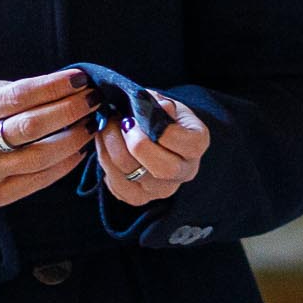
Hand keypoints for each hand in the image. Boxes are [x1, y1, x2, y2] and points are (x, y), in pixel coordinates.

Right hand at [0, 69, 103, 218]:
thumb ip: (3, 89)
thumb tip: (48, 84)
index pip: (21, 95)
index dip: (54, 86)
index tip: (80, 78)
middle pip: (35, 124)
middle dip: (72, 109)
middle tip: (94, 99)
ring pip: (42, 155)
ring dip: (74, 137)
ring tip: (90, 123)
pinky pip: (39, 180)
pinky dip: (65, 164)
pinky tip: (78, 150)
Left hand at [96, 92, 209, 211]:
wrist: (153, 135)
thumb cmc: (160, 116)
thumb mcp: (165, 104)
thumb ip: (162, 104)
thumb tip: (162, 107)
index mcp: (197, 145)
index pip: (188, 145)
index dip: (163, 131)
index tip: (142, 117)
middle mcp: (184, 172)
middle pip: (164, 169)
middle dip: (136, 144)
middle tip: (121, 123)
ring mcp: (161, 189)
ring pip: (134, 176)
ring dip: (112, 148)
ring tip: (106, 127)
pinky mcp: (138, 198)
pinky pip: (116, 185)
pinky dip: (105, 162)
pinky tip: (105, 145)